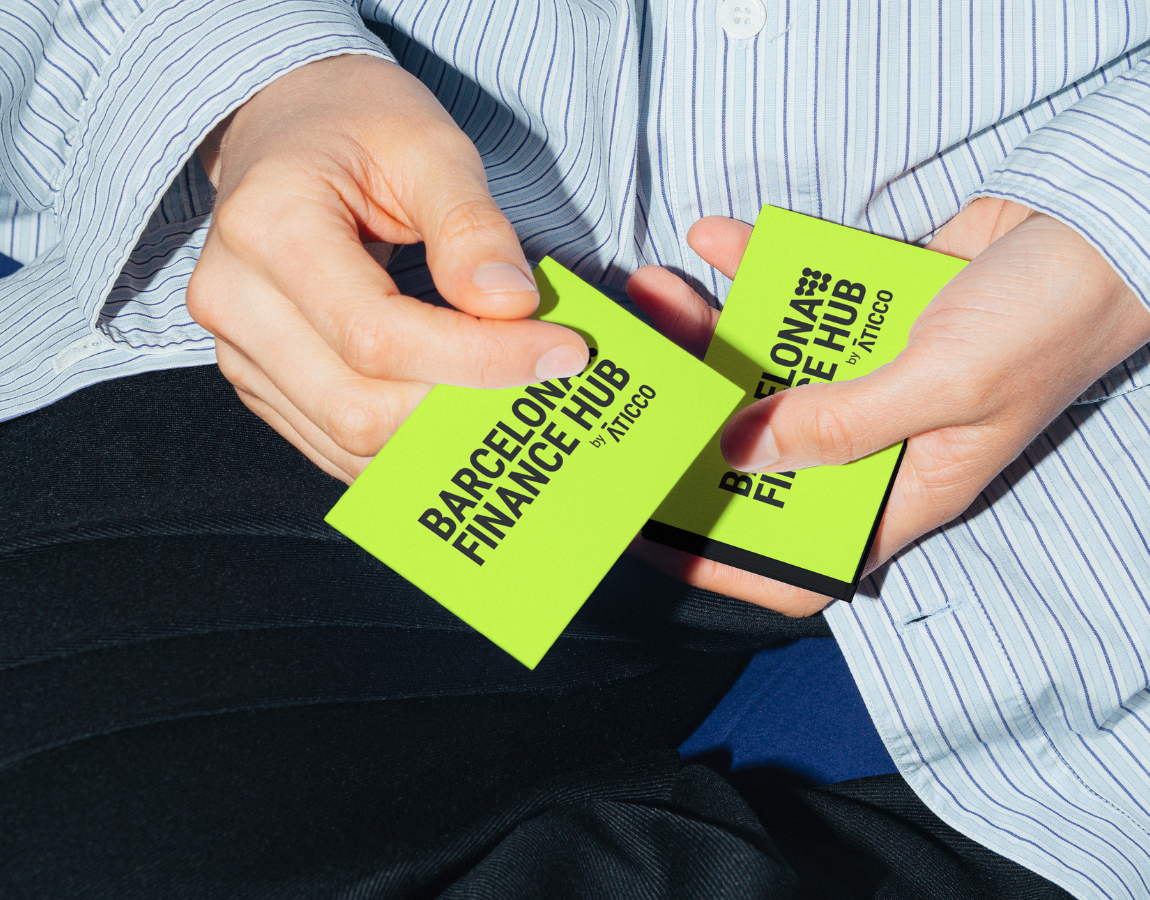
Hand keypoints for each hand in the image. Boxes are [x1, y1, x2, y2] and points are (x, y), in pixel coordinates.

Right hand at [187, 55, 587, 482]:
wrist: (289, 127)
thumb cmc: (357, 125)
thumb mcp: (428, 145)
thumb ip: (471, 227)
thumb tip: (511, 307)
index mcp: (267, 227)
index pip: (378, 334)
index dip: (478, 359)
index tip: (560, 353)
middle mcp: (235, 301)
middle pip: (358, 406)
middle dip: (463, 407)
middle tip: (541, 378)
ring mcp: (241, 351)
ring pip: (349, 440)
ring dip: (440, 436)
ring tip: (508, 395)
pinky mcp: (261, 381)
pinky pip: (337, 445)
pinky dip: (407, 444)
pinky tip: (458, 411)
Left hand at [626, 200, 1149, 615]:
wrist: (1101, 226)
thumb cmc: (1050, 321)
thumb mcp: (946, 386)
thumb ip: (841, 423)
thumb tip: (738, 452)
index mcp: (901, 489)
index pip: (801, 559)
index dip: (727, 562)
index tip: (655, 537)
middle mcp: (873, 440)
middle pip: (761, 454)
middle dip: (691, 424)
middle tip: (636, 389)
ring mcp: (863, 374)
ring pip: (764, 370)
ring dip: (707, 334)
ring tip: (656, 295)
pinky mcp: (862, 313)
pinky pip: (790, 298)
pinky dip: (754, 268)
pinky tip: (715, 236)